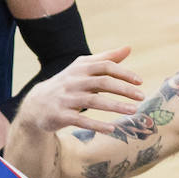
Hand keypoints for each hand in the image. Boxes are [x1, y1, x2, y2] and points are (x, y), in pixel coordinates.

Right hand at [15, 47, 143, 134]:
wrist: (37, 104)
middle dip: (123, 89)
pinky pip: (81, 120)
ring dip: (115, 106)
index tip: (140, 81)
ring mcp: (67, 98)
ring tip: (133, 111)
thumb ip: (106, 59)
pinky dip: (97, 125)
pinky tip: (111, 129)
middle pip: (102, 82)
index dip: (123, 73)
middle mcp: (74, 81)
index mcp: (80, 68)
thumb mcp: (83, 68)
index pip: (105, 66)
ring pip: (93, 101)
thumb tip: (128, 48)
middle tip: (142, 96)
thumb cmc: (67, 84)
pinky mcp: (61, 115)